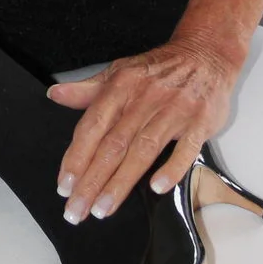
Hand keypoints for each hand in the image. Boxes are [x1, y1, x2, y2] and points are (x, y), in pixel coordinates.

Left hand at [48, 39, 241, 222]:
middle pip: (113, 145)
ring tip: (103, 208)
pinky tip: (157, 188)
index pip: (93, 126)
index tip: (64, 185)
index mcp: (122, 86)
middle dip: (92, 180)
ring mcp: (174, 110)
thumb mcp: (120, 72)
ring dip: (121, 182)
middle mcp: (145, 98)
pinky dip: (172, 168)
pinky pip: (186, 148)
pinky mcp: (200, 122)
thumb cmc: (160, 69)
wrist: (206, 54)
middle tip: (77, 209)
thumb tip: (56, 94)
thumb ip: (88, 90)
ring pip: (143, 150)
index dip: (77, 157)